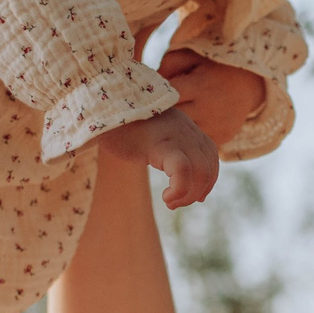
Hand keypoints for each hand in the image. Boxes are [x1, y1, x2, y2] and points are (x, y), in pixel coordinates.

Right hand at [101, 107, 220, 209]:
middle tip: (176, 202)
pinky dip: (179, 190)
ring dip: (189, 195)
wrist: (103, 109)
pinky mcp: (160, 144)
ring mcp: (175, 136)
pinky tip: (166, 197)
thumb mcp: (152, 135)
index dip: (208, 179)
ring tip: (171, 202)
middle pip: (208, 166)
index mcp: (185, 128)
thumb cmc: (122, 127)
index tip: (196, 196)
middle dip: (198, 191)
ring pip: (200, 171)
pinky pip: (182, 170)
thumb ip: (167, 146)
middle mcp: (186, 131)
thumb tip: (174, 167)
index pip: (211, 155)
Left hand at [157, 49, 267, 148]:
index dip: (153, 98)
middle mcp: (207, 109)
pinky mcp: (220, 138)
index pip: (167, 96)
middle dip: (158, 117)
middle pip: (172, 120)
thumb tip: (149, 82)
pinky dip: (186, 141)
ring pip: (182, 137)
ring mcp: (215, 126)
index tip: (144, 98)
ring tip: (161, 124)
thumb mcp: (192, 56)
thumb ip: (168, 64)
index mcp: (199, 86)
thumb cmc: (213, 67)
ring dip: (170, 132)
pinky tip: (179, 133)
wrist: (249, 84)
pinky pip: (196, 145)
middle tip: (147, 115)